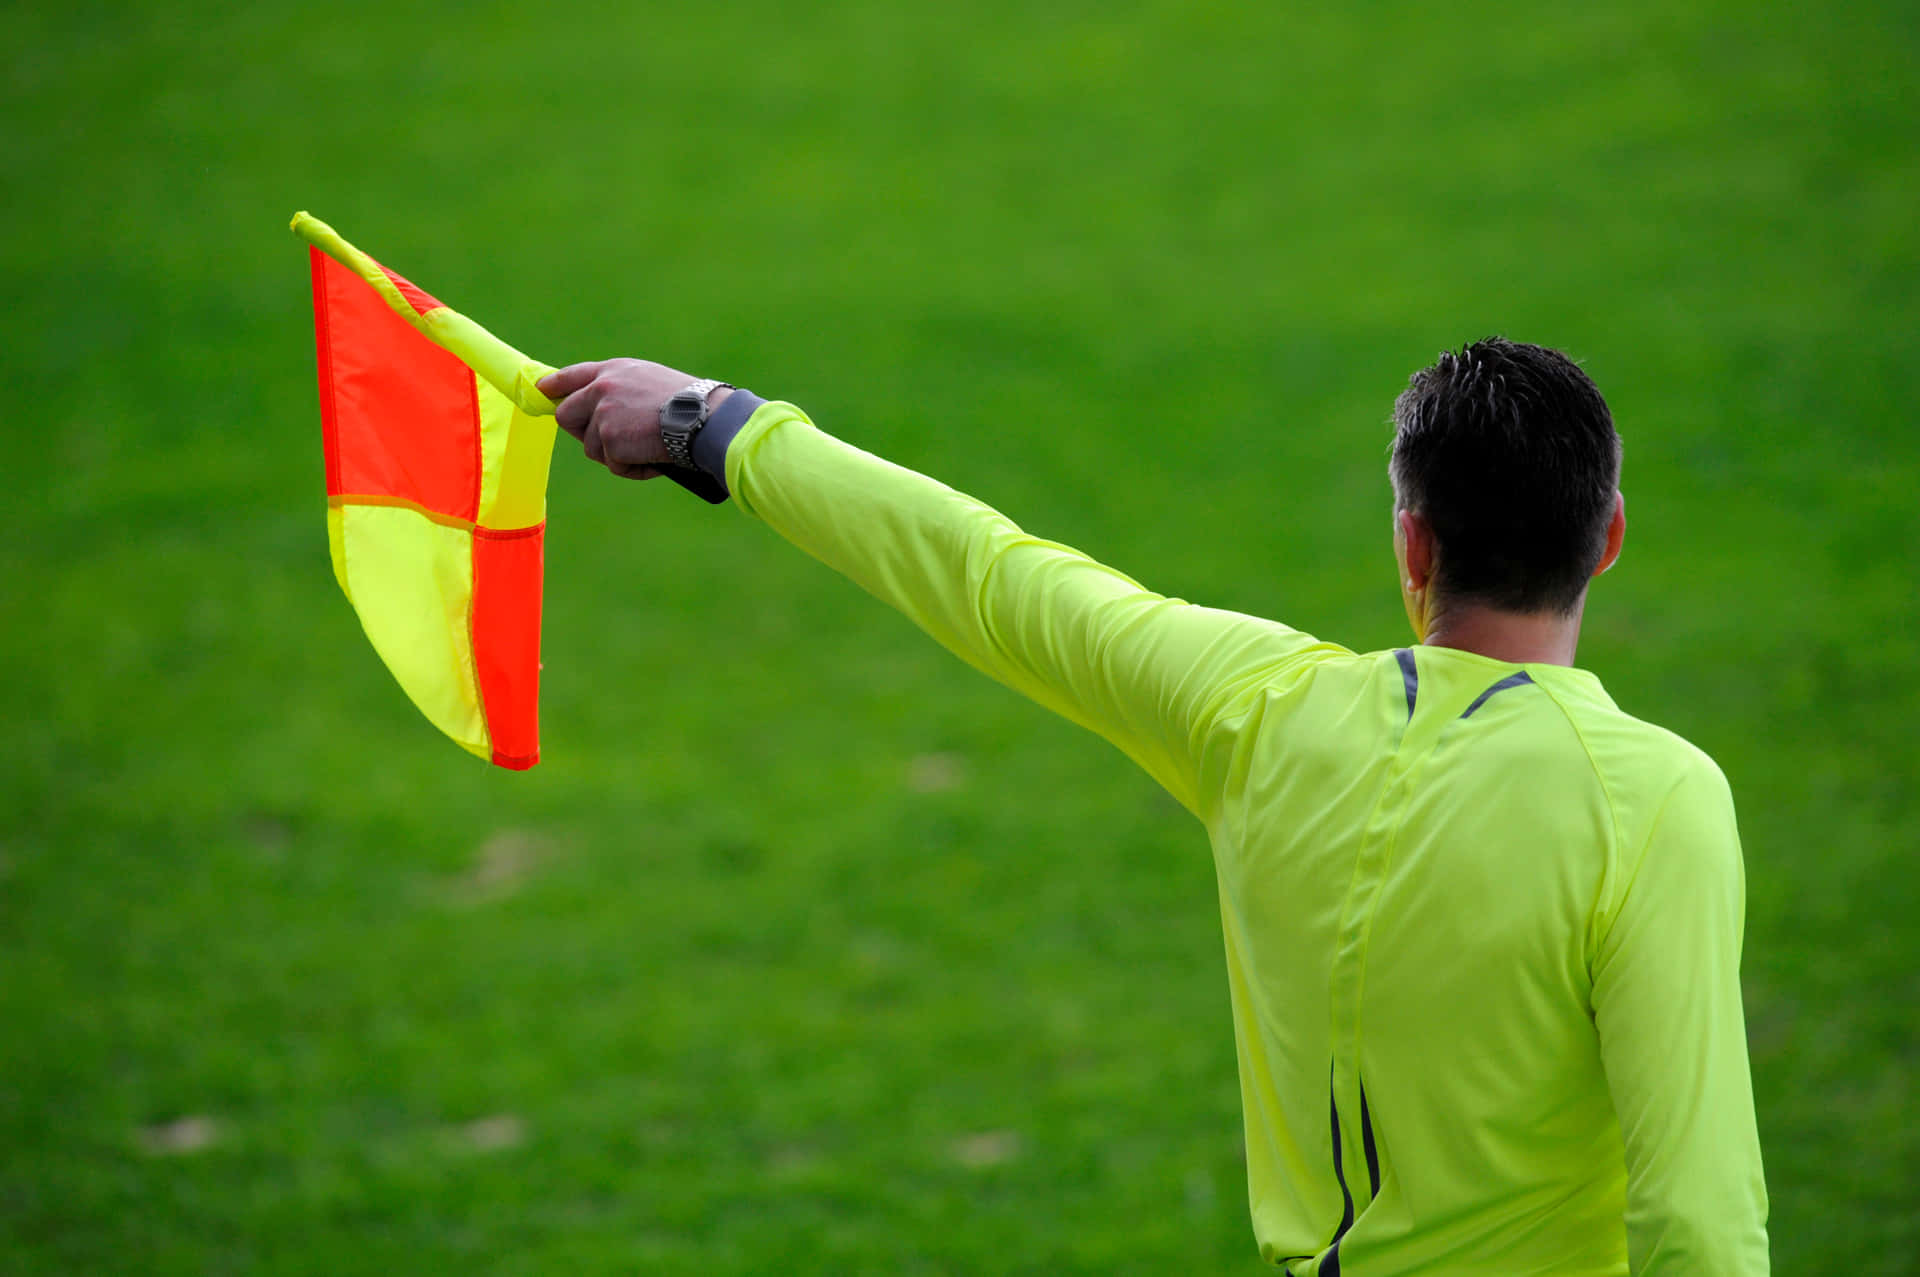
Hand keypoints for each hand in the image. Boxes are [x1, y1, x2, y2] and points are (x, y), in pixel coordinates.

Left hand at [538, 359, 730, 480]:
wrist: (701, 417)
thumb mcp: (649, 381)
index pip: (572, 376)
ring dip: (617, 455)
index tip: (542, 391)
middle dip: (582, 434)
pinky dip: (634, 468)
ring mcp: (603, 415)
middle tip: (607, 443)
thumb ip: (621, 389)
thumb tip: (603, 412)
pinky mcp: (609, 440)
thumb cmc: (688, 402)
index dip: (554, 386)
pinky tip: (654, 458)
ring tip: (647, 448)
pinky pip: (614, 465)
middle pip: (567, 416)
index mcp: (613, 371)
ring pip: (591, 448)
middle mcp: (602, 389)